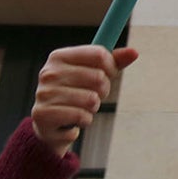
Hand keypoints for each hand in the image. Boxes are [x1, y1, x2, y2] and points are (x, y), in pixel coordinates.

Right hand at [29, 44, 137, 158]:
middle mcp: (49, 73)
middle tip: (93, 96)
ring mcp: (44, 94)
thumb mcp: (93, 74)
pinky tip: (75, 120)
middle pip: (98, 77)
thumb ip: (113, 62)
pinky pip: (81, 116)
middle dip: (103, 90)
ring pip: (91, 99)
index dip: (111, 66)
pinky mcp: (43, 114)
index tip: (109, 75)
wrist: (49, 126)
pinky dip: (85, 120)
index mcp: (59, 56)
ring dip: (93, 107)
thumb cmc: (75, 93)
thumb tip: (134, 52)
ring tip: (83, 108)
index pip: (99, 54)